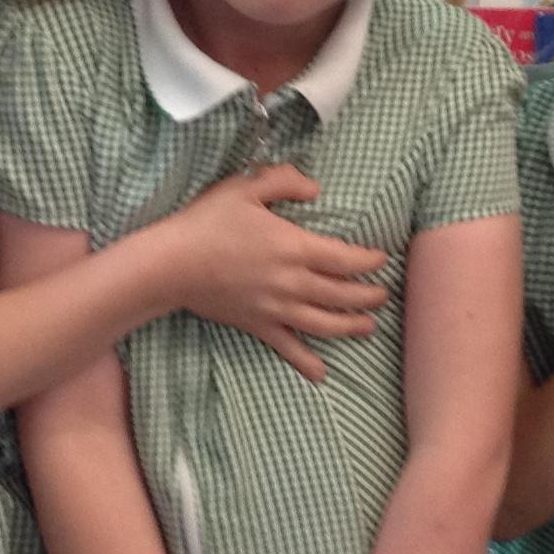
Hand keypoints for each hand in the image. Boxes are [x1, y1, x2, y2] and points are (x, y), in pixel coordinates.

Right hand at [163, 165, 389, 383]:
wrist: (170, 265)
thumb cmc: (206, 222)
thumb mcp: (245, 187)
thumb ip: (284, 180)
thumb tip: (315, 189)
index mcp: (294, 247)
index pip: (347, 259)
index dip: (369, 260)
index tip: (381, 258)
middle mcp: (292, 282)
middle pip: (343, 294)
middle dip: (369, 296)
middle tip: (384, 294)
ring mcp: (276, 309)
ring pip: (326, 324)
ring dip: (352, 327)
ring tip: (369, 326)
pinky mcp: (258, 326)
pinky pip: (289, 348)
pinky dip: (307, 363)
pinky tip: (321, 373)